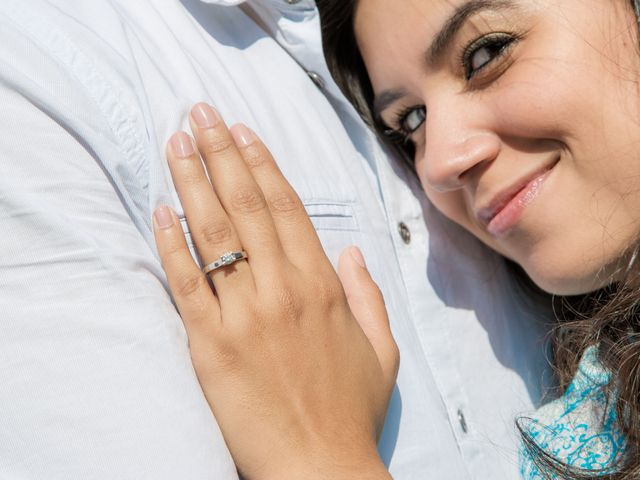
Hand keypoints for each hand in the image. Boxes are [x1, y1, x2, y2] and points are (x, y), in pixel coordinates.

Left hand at [153, 103, 397, 479]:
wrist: (319, 465)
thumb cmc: (350, 409)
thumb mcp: (382, 350)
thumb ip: (369, 296)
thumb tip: (353, 253)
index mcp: (323, 287)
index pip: (287, 208)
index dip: (261, 164)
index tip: (241, 132)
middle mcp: (283, 290)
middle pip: (247, 206)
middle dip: (220, 154)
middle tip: (199, 114)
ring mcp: (245, 315)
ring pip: (215, 234)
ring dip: (192, 183)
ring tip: (175, 143)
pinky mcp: (210, 345)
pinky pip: (187, 284)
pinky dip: (171, 244)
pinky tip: (160, 210)